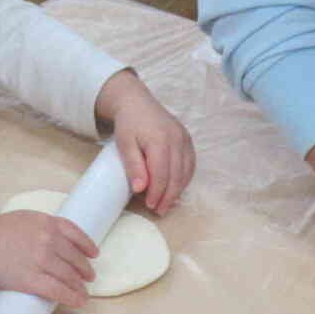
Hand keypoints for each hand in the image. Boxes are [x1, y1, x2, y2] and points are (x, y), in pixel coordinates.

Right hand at [0, 209, 98, 305]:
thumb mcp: (25, 218)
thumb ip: (42, 227)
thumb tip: (55, 242)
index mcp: (48, 222)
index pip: (76, 234)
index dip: (88, 246)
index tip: (94, 254)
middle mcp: (49, 240)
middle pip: (75, 258)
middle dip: (85, 270)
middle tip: (89, 277)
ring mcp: (42, 260)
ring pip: (70, 276)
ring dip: (80, 287)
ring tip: (84, 293)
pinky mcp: (32, 280)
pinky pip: (58, 291)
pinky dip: (72, 297)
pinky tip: (78, 301)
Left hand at [97, 71, 196, 214]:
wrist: (137, 103)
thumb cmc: (128, 125)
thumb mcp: (124, 144)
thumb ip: (133, 166)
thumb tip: (140, 189)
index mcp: (159, 140)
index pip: (162, 174)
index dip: (157, 193)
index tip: (150, 205)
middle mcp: (177, 139)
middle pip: (176, 175)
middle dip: (169, 196)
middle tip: (159, 210)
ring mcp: (185, 138)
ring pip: (186, 171)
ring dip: (178, 190)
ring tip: (167, 203)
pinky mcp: (187, 139)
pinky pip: (190, 163)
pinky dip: (184, 178)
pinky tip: (176, 187)